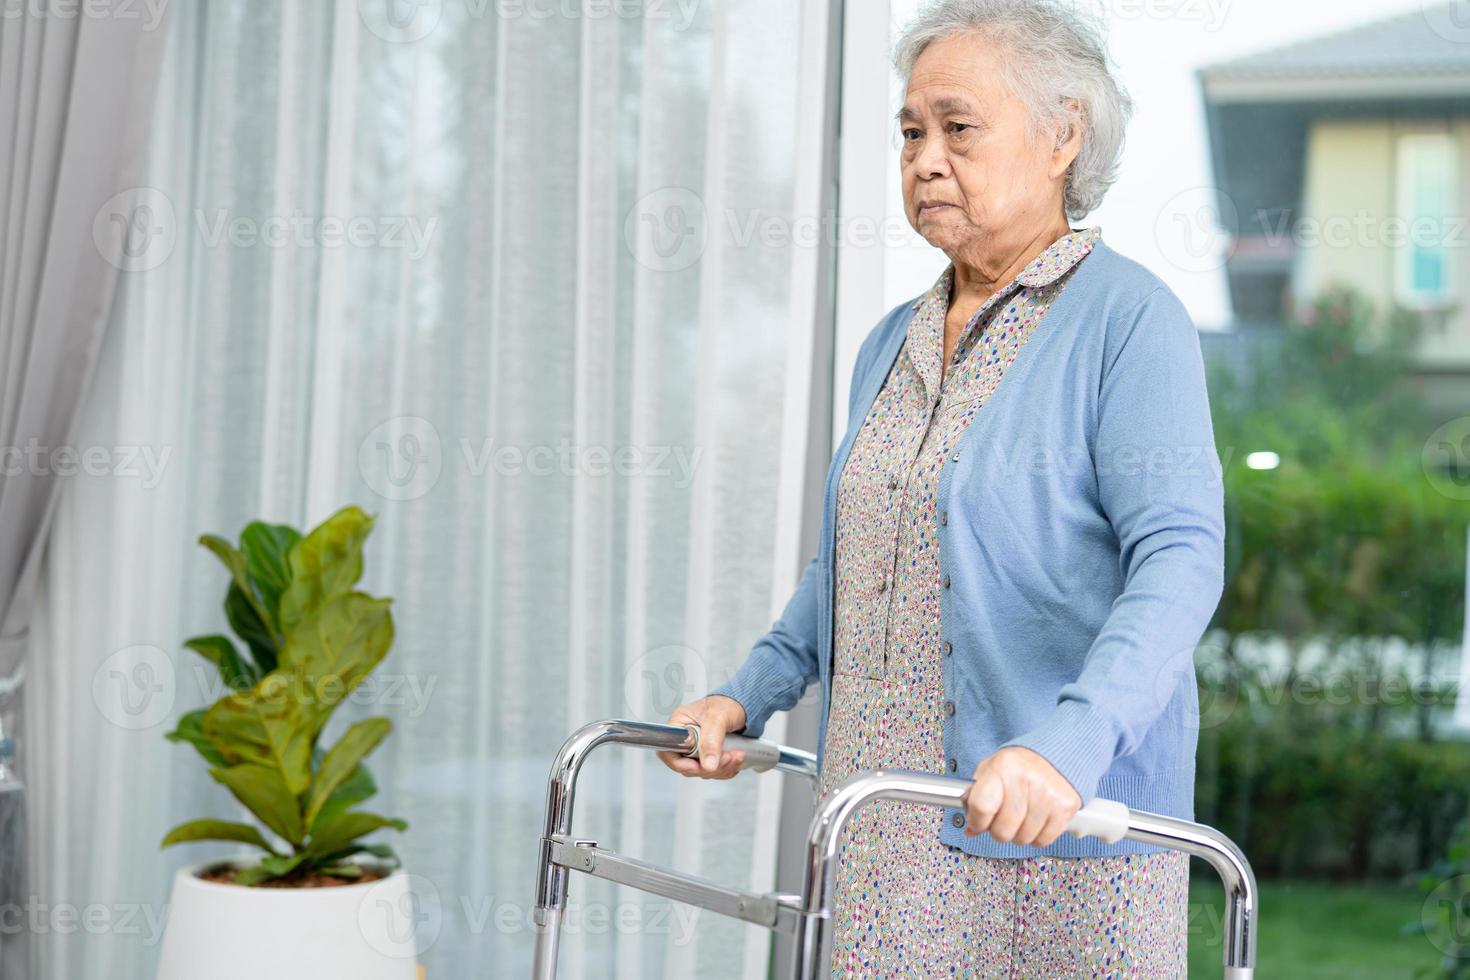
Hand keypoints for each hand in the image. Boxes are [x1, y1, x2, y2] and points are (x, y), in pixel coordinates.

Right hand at [654, 695, 749, 779]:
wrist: (740, 707)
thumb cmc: (725, 704)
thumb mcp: (717, 718)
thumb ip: (711, 740)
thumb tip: (708, 764)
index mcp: (678, 725)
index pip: (667, 751)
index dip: (680, 763)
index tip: (698, 766)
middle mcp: (684, 739)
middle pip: (687, 766)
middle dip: (710, 767)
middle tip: (728, 757)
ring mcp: (695, 750)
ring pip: (702, 771)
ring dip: (722, 768)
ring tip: (736, 755)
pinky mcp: (707, 756)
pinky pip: (713, 771)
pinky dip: (727, 769)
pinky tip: (736, 758)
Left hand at [960, 747, 1081, 847]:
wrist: (1054, 757)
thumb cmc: (1016, 767)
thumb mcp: (991, 771)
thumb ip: (976, 799)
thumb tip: (971, 831)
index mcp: (1002, 767)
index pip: (982, 807)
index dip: (977, 821)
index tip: (979, 822)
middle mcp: (1025, 779)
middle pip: (1003, 829)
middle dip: (999, 831)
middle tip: (1003, 821)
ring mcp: (1048, 794)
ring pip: (1024, 838)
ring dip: (1019, 834)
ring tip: (1021, 818)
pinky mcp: (1065, 807)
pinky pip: (1044, 840)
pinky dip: (1037, 837)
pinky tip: (1036, 821)